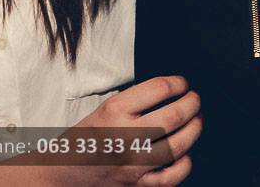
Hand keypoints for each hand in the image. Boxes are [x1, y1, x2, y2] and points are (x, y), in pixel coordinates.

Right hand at [28, 76, 200, 186]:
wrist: (61, 174)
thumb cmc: (83, 138)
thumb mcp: (103, 109)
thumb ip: (133, 102)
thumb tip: (170, 94)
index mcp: (114, 111)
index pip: (159, 89)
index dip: (178, 83)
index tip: (182, 84)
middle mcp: (125, 135)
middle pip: (174, 115)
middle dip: (192, 103)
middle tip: (195, 99)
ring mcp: (132, 163)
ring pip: (177, 146)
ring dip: (194, 129)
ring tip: (197, 120)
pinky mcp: (136, 184)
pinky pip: (170, 177)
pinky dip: (184, 164)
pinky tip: (185, 154)